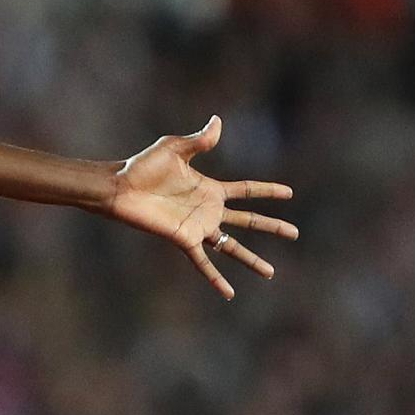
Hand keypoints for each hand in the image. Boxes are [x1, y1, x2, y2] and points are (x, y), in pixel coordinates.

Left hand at [105, 117, 295, 299]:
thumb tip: (218, 120)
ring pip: (231, 247)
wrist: (119, 188)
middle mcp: (208, 210)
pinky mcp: (184, 240)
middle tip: (295, 234)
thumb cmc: (142, 167)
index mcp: (210, 189)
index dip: (267, 191)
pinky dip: (215, 278)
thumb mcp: (175, 148)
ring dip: (251, 259)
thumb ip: (200, 140)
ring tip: (271, 273)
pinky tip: (229, 294)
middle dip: (272, 226)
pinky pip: (203, 263)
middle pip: (248, 221)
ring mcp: (198, 227)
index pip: (247, 190)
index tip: (289, 193)